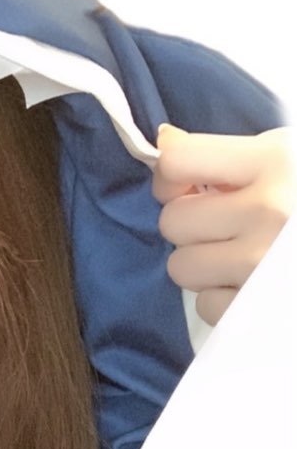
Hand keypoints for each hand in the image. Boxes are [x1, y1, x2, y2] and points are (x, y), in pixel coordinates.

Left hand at [153, 124, 293, 325]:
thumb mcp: (292, 156)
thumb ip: (228, 155)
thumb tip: (164, 141)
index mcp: (275, 161)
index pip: (176, 161)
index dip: (172, 175)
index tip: (187, 183)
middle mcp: (268, 211)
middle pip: (173, 222)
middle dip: (193, 224)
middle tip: (227, 223)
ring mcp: (264, 264)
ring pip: (182, 268)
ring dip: (205, 264)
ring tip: (242, 254)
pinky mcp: (264, 308)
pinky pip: (208, 307)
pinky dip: (226, 299)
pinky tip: (255, 284)